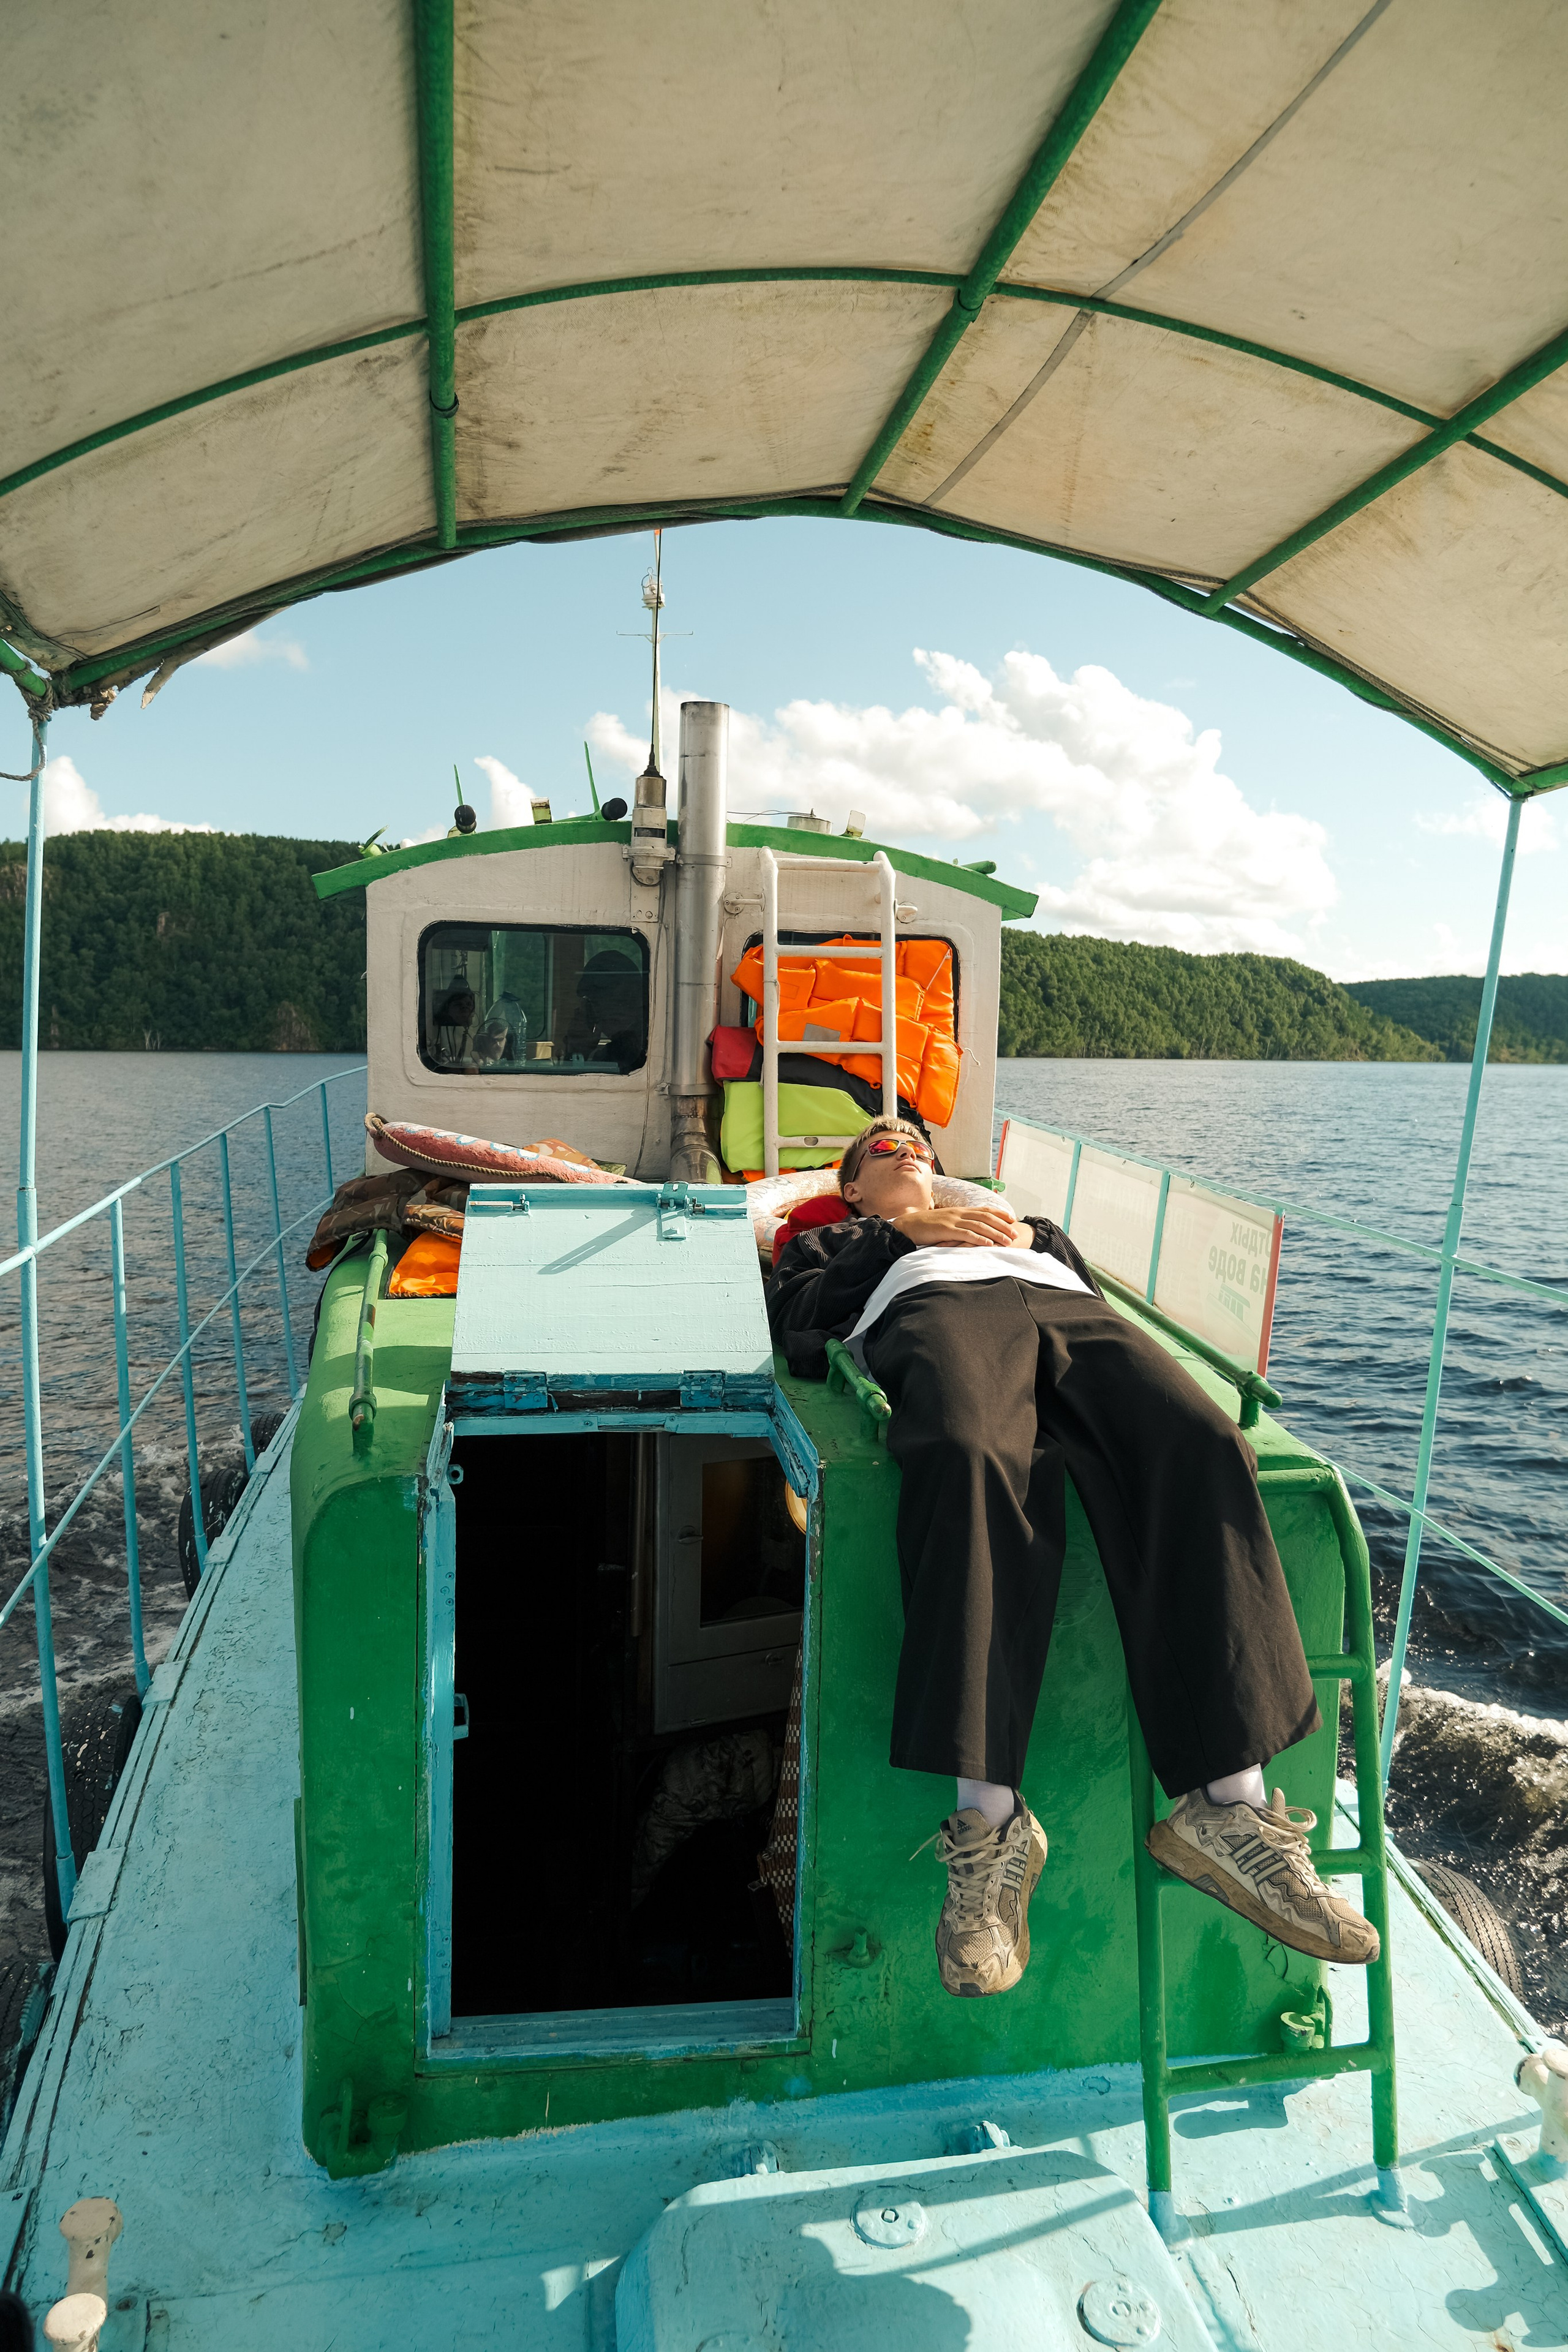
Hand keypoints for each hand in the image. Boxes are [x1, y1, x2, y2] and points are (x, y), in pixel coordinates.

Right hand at [890, 1202, 1029, 1248]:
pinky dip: (979, 1239)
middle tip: (1015, 1233)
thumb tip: (969, 1229)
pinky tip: (989, 1244)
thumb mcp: (944, 1221)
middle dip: (1003, 1225)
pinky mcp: (946, 1230)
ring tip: (1007, 1241)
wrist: (907, 1225)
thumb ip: (957, 1223)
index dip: (999, 1213)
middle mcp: (958, 1213)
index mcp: (959, 1210)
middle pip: (986, 1217)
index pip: (984, 1209)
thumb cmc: (925, 1226)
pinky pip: (966, 1234)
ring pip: (979, 1226)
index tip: (1012, 1219)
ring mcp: (953, 1220)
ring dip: (995, 1233)